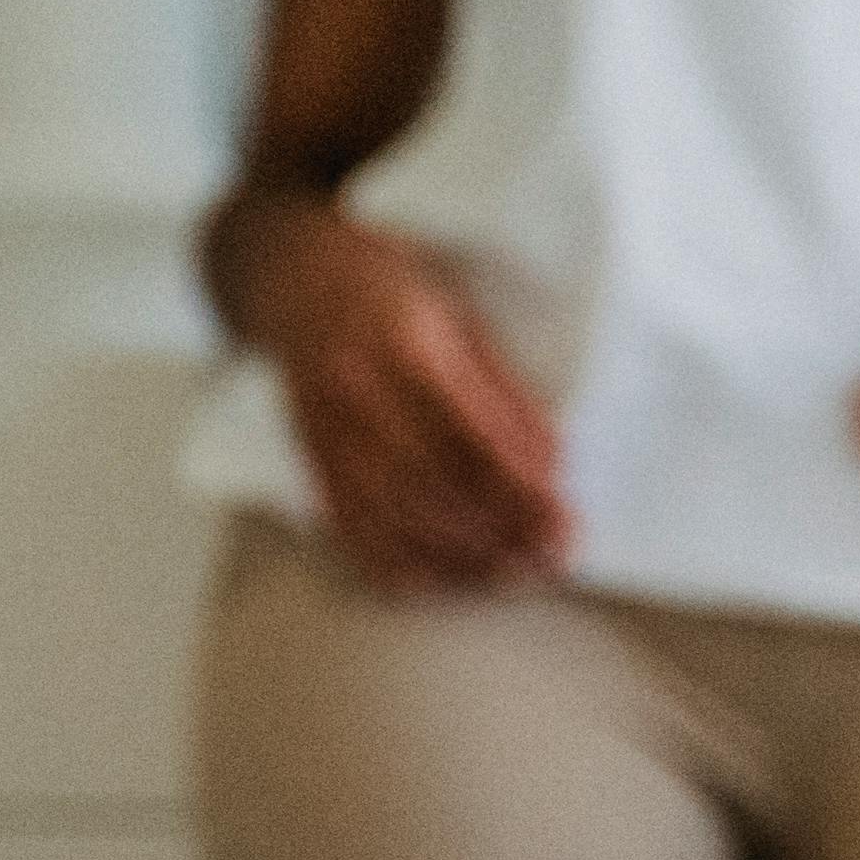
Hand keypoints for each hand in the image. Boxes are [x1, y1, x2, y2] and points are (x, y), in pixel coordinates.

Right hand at [248, 208, 567, 595]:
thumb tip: (551, 470)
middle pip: (430, 483)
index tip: (564, 519)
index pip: (466, 435)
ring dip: (458, 557)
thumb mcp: (465, 322)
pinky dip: (397, 564)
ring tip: (515, 574)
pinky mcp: (307, 457)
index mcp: (401, 344)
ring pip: (390, 514)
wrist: (295, 277)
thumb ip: (507, 396)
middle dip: (497, 531)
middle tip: (552, 557)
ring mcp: (321, 429)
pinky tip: (445, 581)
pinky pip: (348, 526)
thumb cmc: (398, 297)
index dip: (518, 488)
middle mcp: (353, 390)